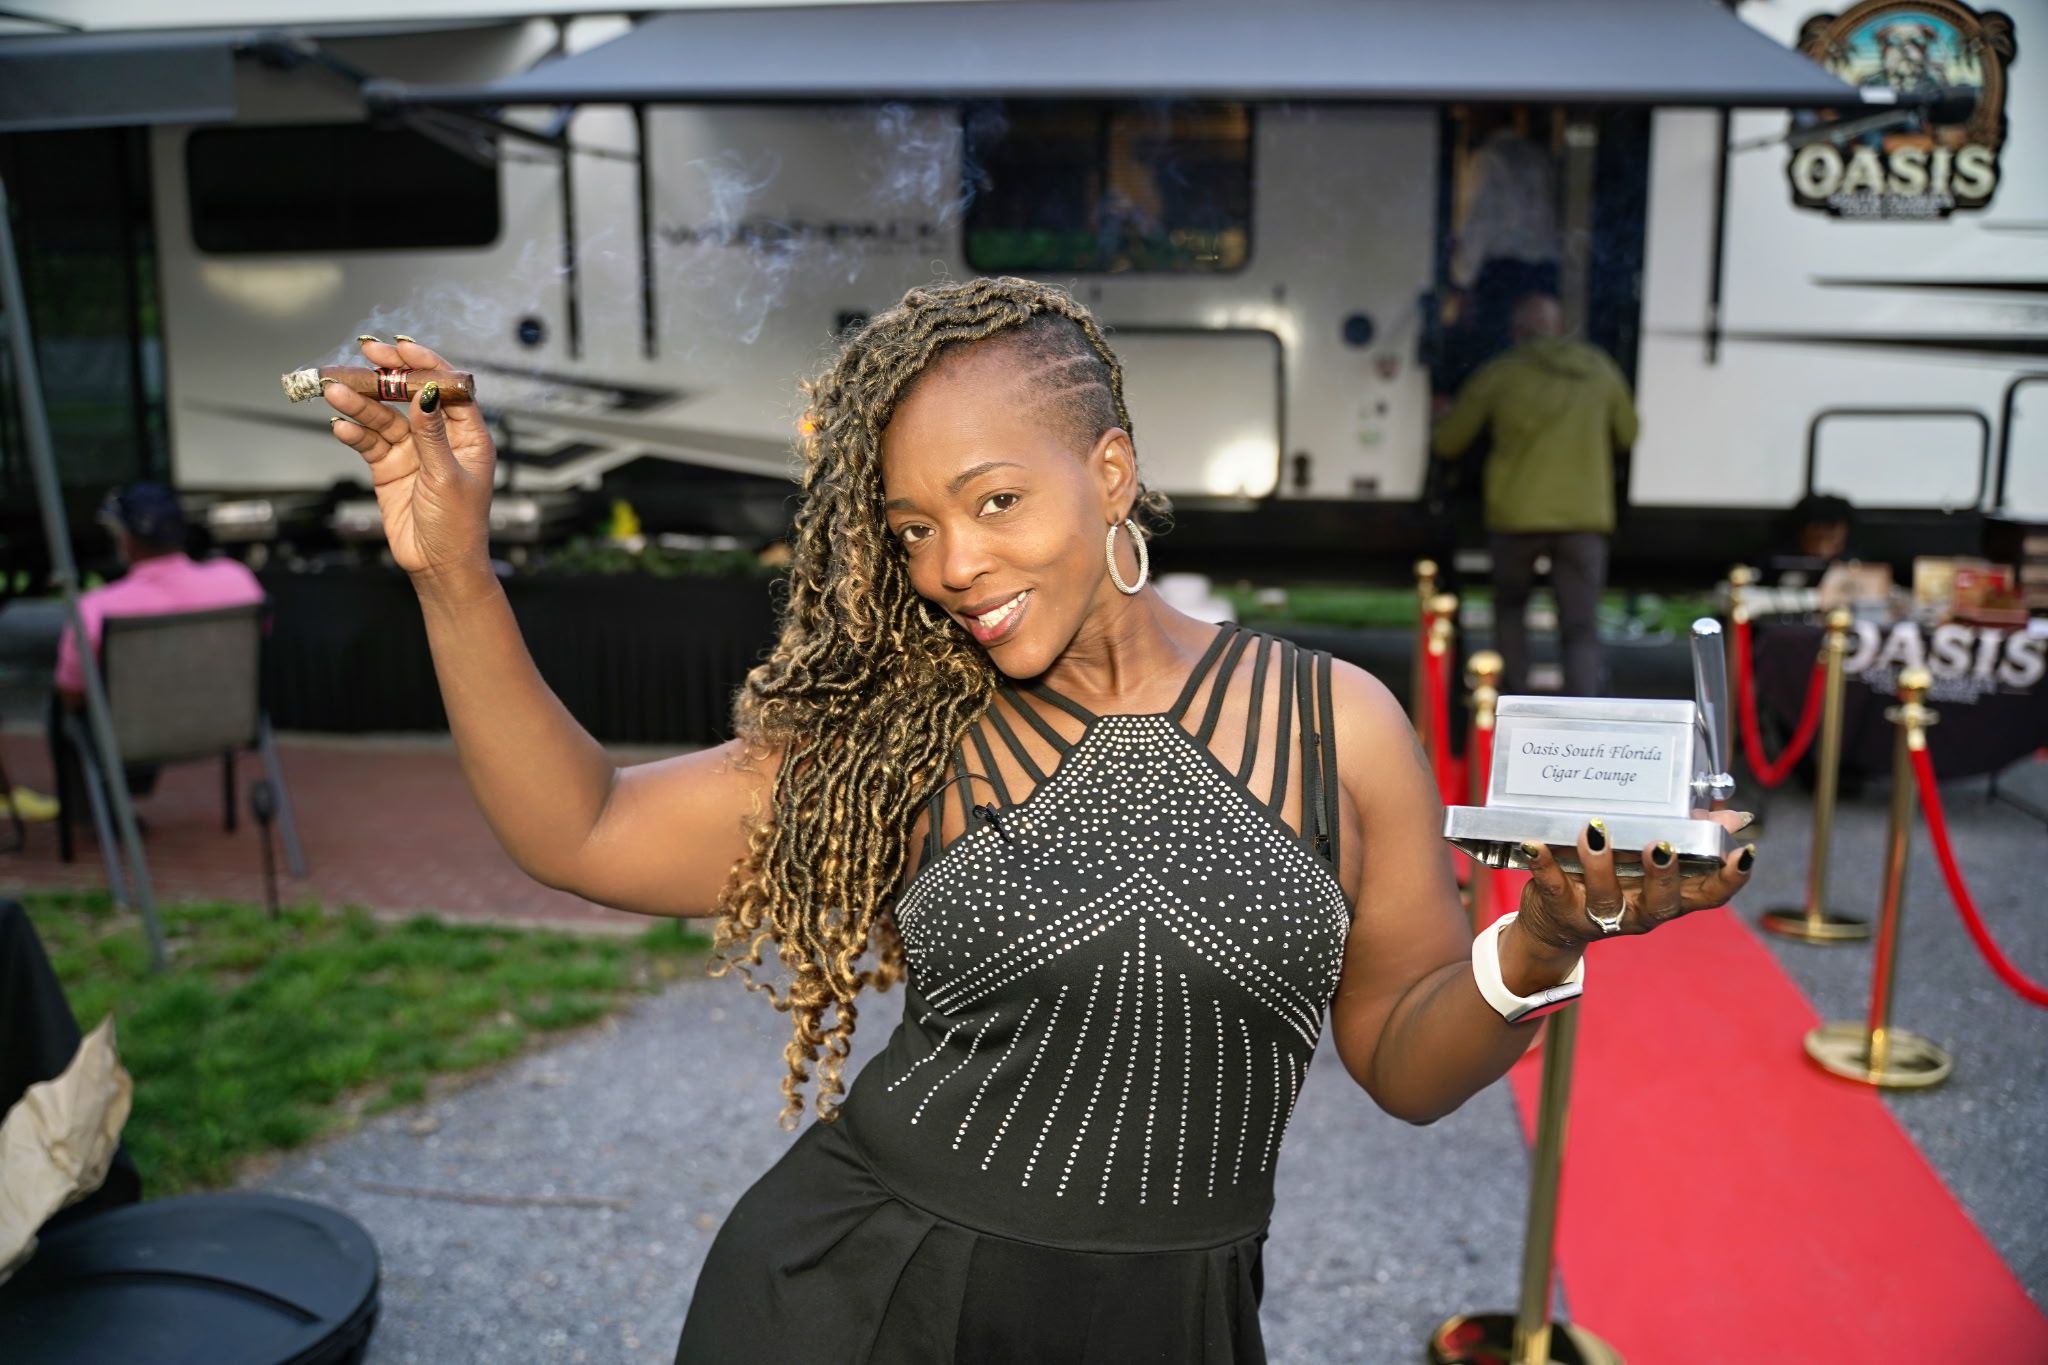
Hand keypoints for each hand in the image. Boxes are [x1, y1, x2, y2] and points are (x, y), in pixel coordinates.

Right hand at [324, 336, 495, 582]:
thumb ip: (432, 434)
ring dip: (360, 403)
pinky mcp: (389, 467)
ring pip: (383, 417)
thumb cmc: (459, 527)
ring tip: (335, 391)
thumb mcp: (447, 477)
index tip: (401, 347)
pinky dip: (354, 432)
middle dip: (387, 375)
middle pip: (411, 395)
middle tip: (364, 354)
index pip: (448, 388)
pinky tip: (341, 425)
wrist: (438, 566)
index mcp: (468, 436)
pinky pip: (368, 442)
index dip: (426, 364)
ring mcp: (412, 451)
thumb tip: (426, 393)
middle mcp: (440, 437)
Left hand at [1514, 811, 1755, 950]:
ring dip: (1600, 864)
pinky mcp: (1559, 908)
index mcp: (1667, 900)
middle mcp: (1638, 913)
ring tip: (1595, 831)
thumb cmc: (1613, 881)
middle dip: (1663, 875)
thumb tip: (1735, 817)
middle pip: (1660, 903)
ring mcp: (1598, 915)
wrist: (1553, 924)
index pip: (1708, 896)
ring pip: (1604, 896)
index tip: (1744, 853)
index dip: (1730, 879)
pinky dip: (1544, 865)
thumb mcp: (1650, 865)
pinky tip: (1536, 844)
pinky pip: (1553, 887)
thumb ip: (1689, 839)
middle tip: (1661, 845)